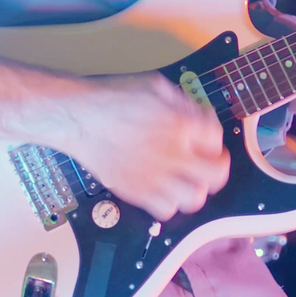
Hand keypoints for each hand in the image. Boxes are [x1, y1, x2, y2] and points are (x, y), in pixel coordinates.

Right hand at [61, 73, 229, 221]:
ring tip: (188, 180)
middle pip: (216, 174)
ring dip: (196, 188)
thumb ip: (183, 102)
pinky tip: (164, 190)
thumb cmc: (111, 98)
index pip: (216, 139)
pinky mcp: (135, 192)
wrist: (78, 117)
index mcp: (180, 124)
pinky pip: (165, 210)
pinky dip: (170, 203)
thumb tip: (199, 117)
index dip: (213, 138)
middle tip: (210, 163)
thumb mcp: (155, 85)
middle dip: (217, 168)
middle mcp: (172, 153)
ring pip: (194, 198)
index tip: (206, 138)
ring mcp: (154, 176)